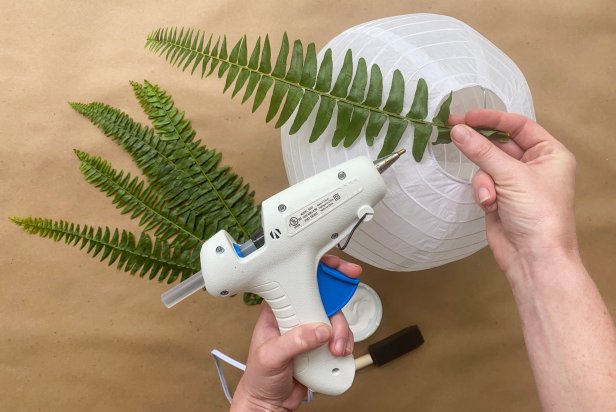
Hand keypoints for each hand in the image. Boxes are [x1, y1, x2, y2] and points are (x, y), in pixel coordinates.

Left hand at [230, 255, 361, 410]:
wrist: (269, 403)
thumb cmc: (258, 377)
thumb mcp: (270, 356)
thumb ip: (295, 342)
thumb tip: (320, 330)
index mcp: (278, 309)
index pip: (300, 281)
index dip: (322, 271)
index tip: (341, 269)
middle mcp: (296, 316)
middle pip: (325, 298)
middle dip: (338, 311)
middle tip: (339, 326)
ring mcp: (310, 330)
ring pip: (335, 319)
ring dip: (342, 334)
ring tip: (335, 350)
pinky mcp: (321, 346)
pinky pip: (340, 338)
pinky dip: (345, 345)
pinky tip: (337, 356)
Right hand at [449, 110, 578, 274]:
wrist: (534, 258)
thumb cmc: (539, 214)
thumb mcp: (511, 176)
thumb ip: (481, 151)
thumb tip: (457, 130)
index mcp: (549, 154)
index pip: (518, 126)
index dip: (493, 119)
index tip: (466, 116)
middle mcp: (533, 165)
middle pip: (499, 145)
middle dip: (481, 147)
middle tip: (453, 132)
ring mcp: (515, 183)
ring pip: (486, 166)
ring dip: (484, 180)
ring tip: (490, 197)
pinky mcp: (499, 199)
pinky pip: (482, 184)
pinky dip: (483, 193)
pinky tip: (490, 206)